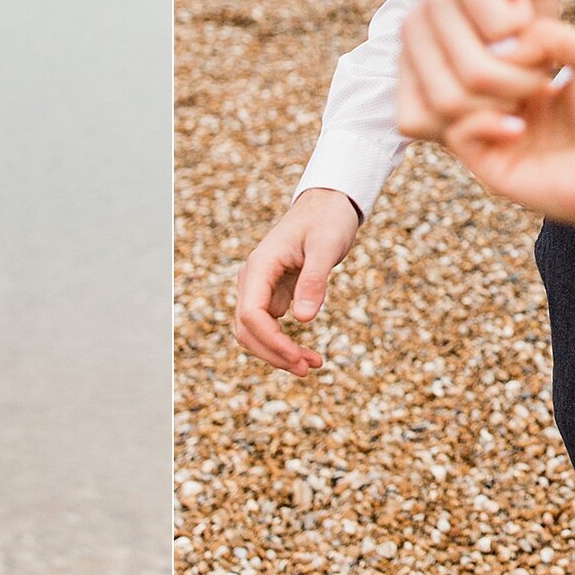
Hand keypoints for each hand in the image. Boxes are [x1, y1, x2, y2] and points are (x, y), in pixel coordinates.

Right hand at [233, 188, 363, 375]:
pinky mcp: (271, 294)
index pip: (251, 314)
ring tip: (312, 365)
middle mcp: (253, 279)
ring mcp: (259, 287)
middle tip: (309, 369)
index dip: (272, 342)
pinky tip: (306, 354)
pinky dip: (283, 344)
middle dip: (274, 354)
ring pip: (254, 332)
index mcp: (260, 266)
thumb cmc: (327, 220)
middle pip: (247, 329)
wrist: (327, 205)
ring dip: (277, 353)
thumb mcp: (326, 247)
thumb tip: (303, 320)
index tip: (300, 359)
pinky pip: (268, 327)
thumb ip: (314, 280)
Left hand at [398, 0, 574, 140]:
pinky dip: (531, 28)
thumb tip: (464, 145)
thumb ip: (475, 106)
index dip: (466, 132)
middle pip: (451, 103)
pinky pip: (500, 30)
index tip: (514, 124)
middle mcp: (411, 29)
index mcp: (410, 58)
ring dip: (525, 70)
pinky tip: (528, 6)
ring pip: (477, 71)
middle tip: (535, 79)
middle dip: (506, 104)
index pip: (414, 122)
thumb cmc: (518, 16)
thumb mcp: (499, 72)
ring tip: (537, 46)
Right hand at [440, 19, 574, 230]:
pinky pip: (456, 132)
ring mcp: (491, 136)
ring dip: (484, 90)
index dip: (492, 35)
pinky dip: (480, 121)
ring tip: (524, 97)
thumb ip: (546, 32)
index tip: (519, 40)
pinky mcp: (488, 166)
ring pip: (450, 98)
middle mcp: (501, 106)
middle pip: (459, 68)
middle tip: (530, 72)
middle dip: (488, 60)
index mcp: (522, 80)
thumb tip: (501, 43)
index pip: (480, 46)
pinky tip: (518, 126)